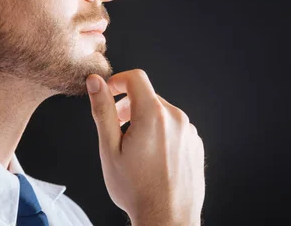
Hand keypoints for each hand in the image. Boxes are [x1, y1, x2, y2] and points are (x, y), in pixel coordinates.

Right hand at [86, 69, 204, 225]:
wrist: (167, 219)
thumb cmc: (136, 189)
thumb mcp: (110, 149)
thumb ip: (103, 111)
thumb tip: (95, 83)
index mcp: (153, 115)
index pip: (136, 78)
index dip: (117, 81)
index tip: (108, 94)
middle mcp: (176, 118)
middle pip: (148, 96)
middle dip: (129, 106)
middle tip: (117, 129)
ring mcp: (189, 131)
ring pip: (162, 113)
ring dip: (145, 121)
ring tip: (135, 149)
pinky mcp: (195, 144)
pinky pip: (175, 128)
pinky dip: (161, 133)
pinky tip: (153, 158)